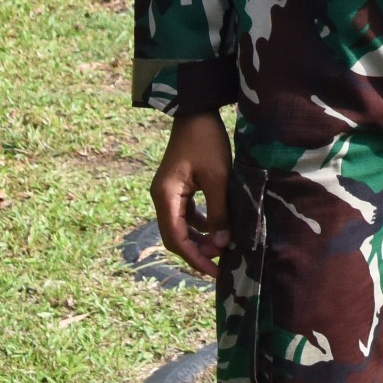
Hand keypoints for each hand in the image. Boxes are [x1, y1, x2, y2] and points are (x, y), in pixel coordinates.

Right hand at [151, 110, 233, 278]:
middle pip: (175, 236)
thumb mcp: (218, 177)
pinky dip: (199, 224)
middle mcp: (161, 197)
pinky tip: (215, 228)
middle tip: (221, 263)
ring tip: (221, 248)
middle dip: (196, 252)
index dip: (195, 258)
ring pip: (180, 226)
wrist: (196, 111)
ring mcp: (167, 192)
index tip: (214, 271)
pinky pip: (185, 214)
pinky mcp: (177, 187)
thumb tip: (221, 245)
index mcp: (166, 196)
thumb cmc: (206, 141)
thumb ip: (219, 212)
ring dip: (198, 239)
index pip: (176, 239)